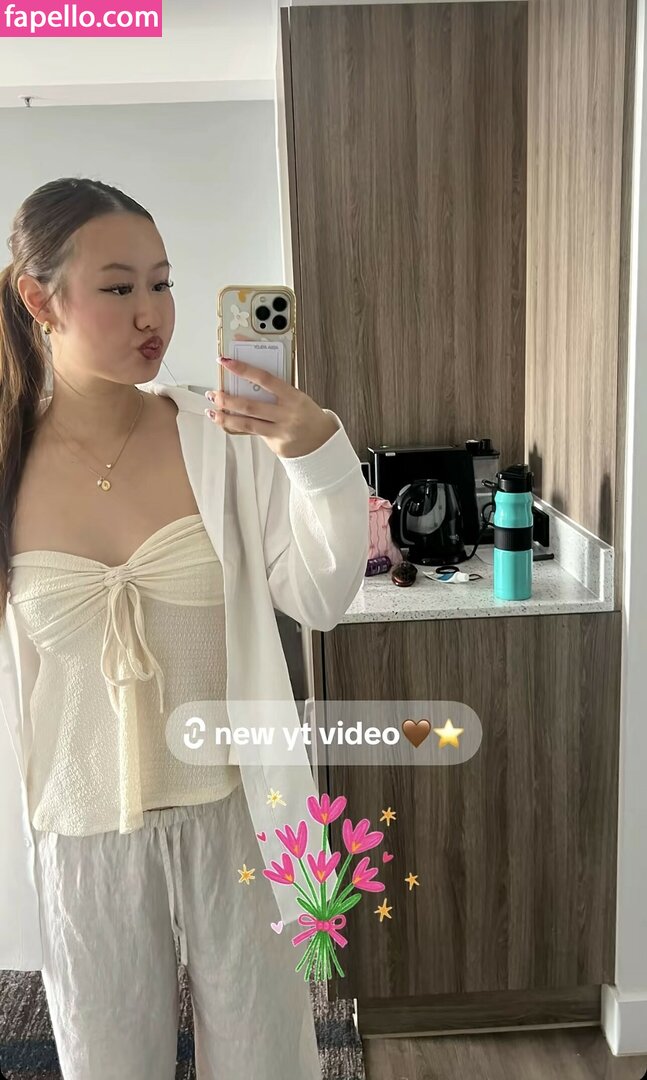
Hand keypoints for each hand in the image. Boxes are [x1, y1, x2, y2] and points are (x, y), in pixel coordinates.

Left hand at [204, 356, 338, 457]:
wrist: (322, 443)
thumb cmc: (307, 414)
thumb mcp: (297, 397)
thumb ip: (275, 390)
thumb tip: (247, 375)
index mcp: (293, 396)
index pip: (264, 379)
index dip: (243, 369)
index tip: (226, 361)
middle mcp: (287, 414)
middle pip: (250, 406)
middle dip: (227, 399)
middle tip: (213, 393)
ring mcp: (281, 432)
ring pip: (247, 424)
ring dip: (226, 417)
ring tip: (212, 411)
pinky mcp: (275, 444)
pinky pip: (251, 434)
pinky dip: (236, 427)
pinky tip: (225, 422)